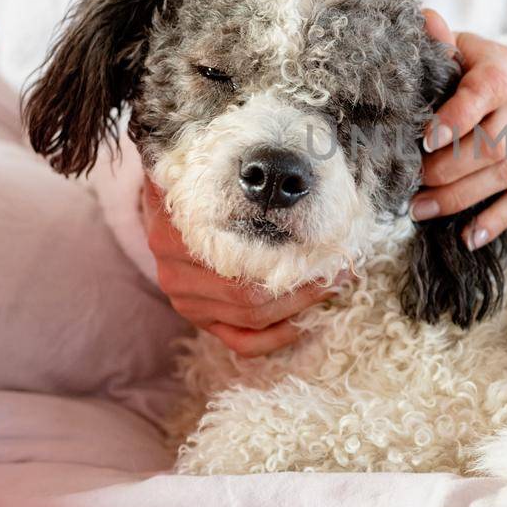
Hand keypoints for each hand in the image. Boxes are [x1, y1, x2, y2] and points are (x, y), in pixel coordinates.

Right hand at [142, 179, 339, 357]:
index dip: (293, 258)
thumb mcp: (204, 164)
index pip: (242, 259)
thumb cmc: (199, 179)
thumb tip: (283, 167)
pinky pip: (241, 342)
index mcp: (174, 235)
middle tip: (339, 269)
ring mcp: (185, 301)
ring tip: (332, 286)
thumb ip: (233, 168)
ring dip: (298, 307)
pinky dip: (276, 337)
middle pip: (249, 294)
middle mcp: (174, 273)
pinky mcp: (198, 319)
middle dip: (304, 285)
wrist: (166, 200)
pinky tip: (304, 322)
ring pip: (251, 319)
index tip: (331, 245)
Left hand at [411, 11, 506, 248]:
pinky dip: (497, 220)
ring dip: (462, 197)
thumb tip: (425, 19)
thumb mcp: (464, 48)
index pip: (485, 92)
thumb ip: (442, 42)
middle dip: (449, 169)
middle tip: (412, 184)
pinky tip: (468, 237)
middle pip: (494, 145)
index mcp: (504, 69)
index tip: (426, 138)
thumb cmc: (482, 67)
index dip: (458, 117)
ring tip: (422, 210)